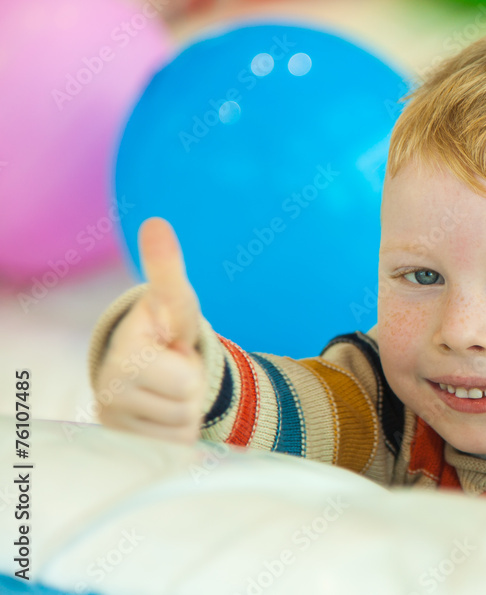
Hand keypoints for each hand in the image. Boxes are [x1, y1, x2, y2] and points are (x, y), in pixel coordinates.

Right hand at [95, 217, 206, 443]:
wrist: (139, 377)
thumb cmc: (162, 334)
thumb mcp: (175, 304)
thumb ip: (167, 269)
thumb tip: (156, 223)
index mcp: (130, 340)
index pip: (172, 339)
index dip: (171, 320)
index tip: (158, 242)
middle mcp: (112, 377)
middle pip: (192, 390)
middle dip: (193, 383)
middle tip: (175, 371)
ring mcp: (113, 412)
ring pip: (185, 420)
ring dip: (184, 408)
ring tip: (166, 390)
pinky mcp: (122, 441)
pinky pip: (175, 442)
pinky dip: (175, 431)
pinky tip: (158, 414)